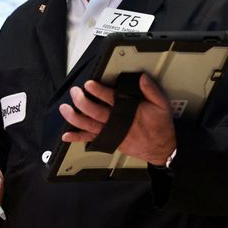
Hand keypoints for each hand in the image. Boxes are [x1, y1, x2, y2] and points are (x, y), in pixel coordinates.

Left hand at [59, 73, 175, 165]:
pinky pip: (91, 139)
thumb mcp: (161, 104)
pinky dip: (78, 137)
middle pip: (94, 111)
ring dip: (75, 117)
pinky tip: (67, 135)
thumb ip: (150, 90)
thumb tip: (141, 77)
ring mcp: (111, 133)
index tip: (89, 84)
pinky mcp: (110, 141)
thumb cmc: (160, 127)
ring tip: (65, 109)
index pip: (110, 98)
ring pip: (89, 125)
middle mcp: (117, 123)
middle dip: (81, 101)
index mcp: (129, 111)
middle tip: (75, 92)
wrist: (161, 149)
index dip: (98, 91)